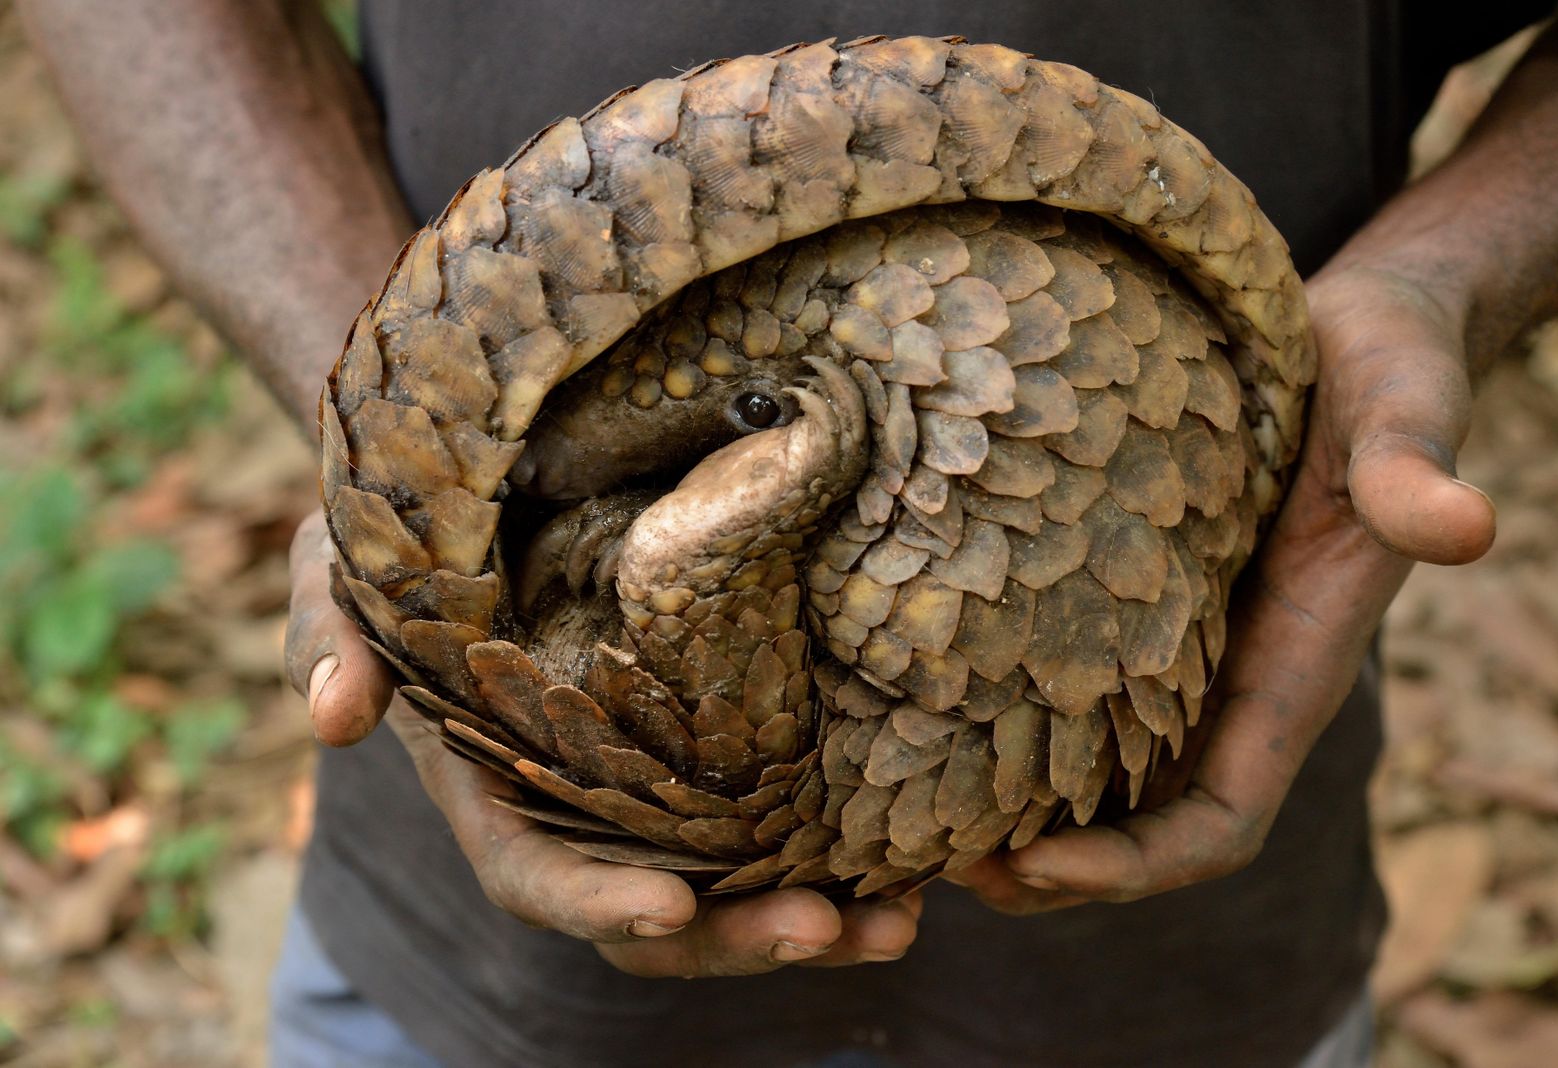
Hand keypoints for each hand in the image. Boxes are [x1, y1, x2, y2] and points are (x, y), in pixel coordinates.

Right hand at [284, 513, 919, 976]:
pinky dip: (837, 845)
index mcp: (490, 783)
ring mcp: (652, 781)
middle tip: (827, 929)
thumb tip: (333, 721)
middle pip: (655, 907)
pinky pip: (778, 814)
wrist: (485, 468)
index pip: (536, 873)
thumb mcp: (340, 558)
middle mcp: (578, 803)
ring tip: (901, 922)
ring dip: (812, 915)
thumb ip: (328, 633)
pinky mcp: (713, 741)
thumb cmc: (403, 520)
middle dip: (734, 934)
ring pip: (732, 880)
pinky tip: (917, 858)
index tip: (673, 907)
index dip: (596, 901)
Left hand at [945, 262, 1496, 914]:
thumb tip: (1468, 527)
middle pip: (1139, 821)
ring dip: (1011, 806)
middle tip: (937, 866)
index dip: (1137, 864)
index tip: (1039, 864)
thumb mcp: (1402, 409)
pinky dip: (1001, 717)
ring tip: (909, 813)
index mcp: (1292, 667)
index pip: (1220, 818)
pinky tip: (920, 703)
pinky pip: (1066, 682)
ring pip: (1093, 766)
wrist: (1351, 328)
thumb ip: (1416, 471)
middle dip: (1051, 864)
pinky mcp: (1129, 592)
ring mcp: (1175, 641)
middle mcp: (1228, 676)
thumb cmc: (1383, 370)